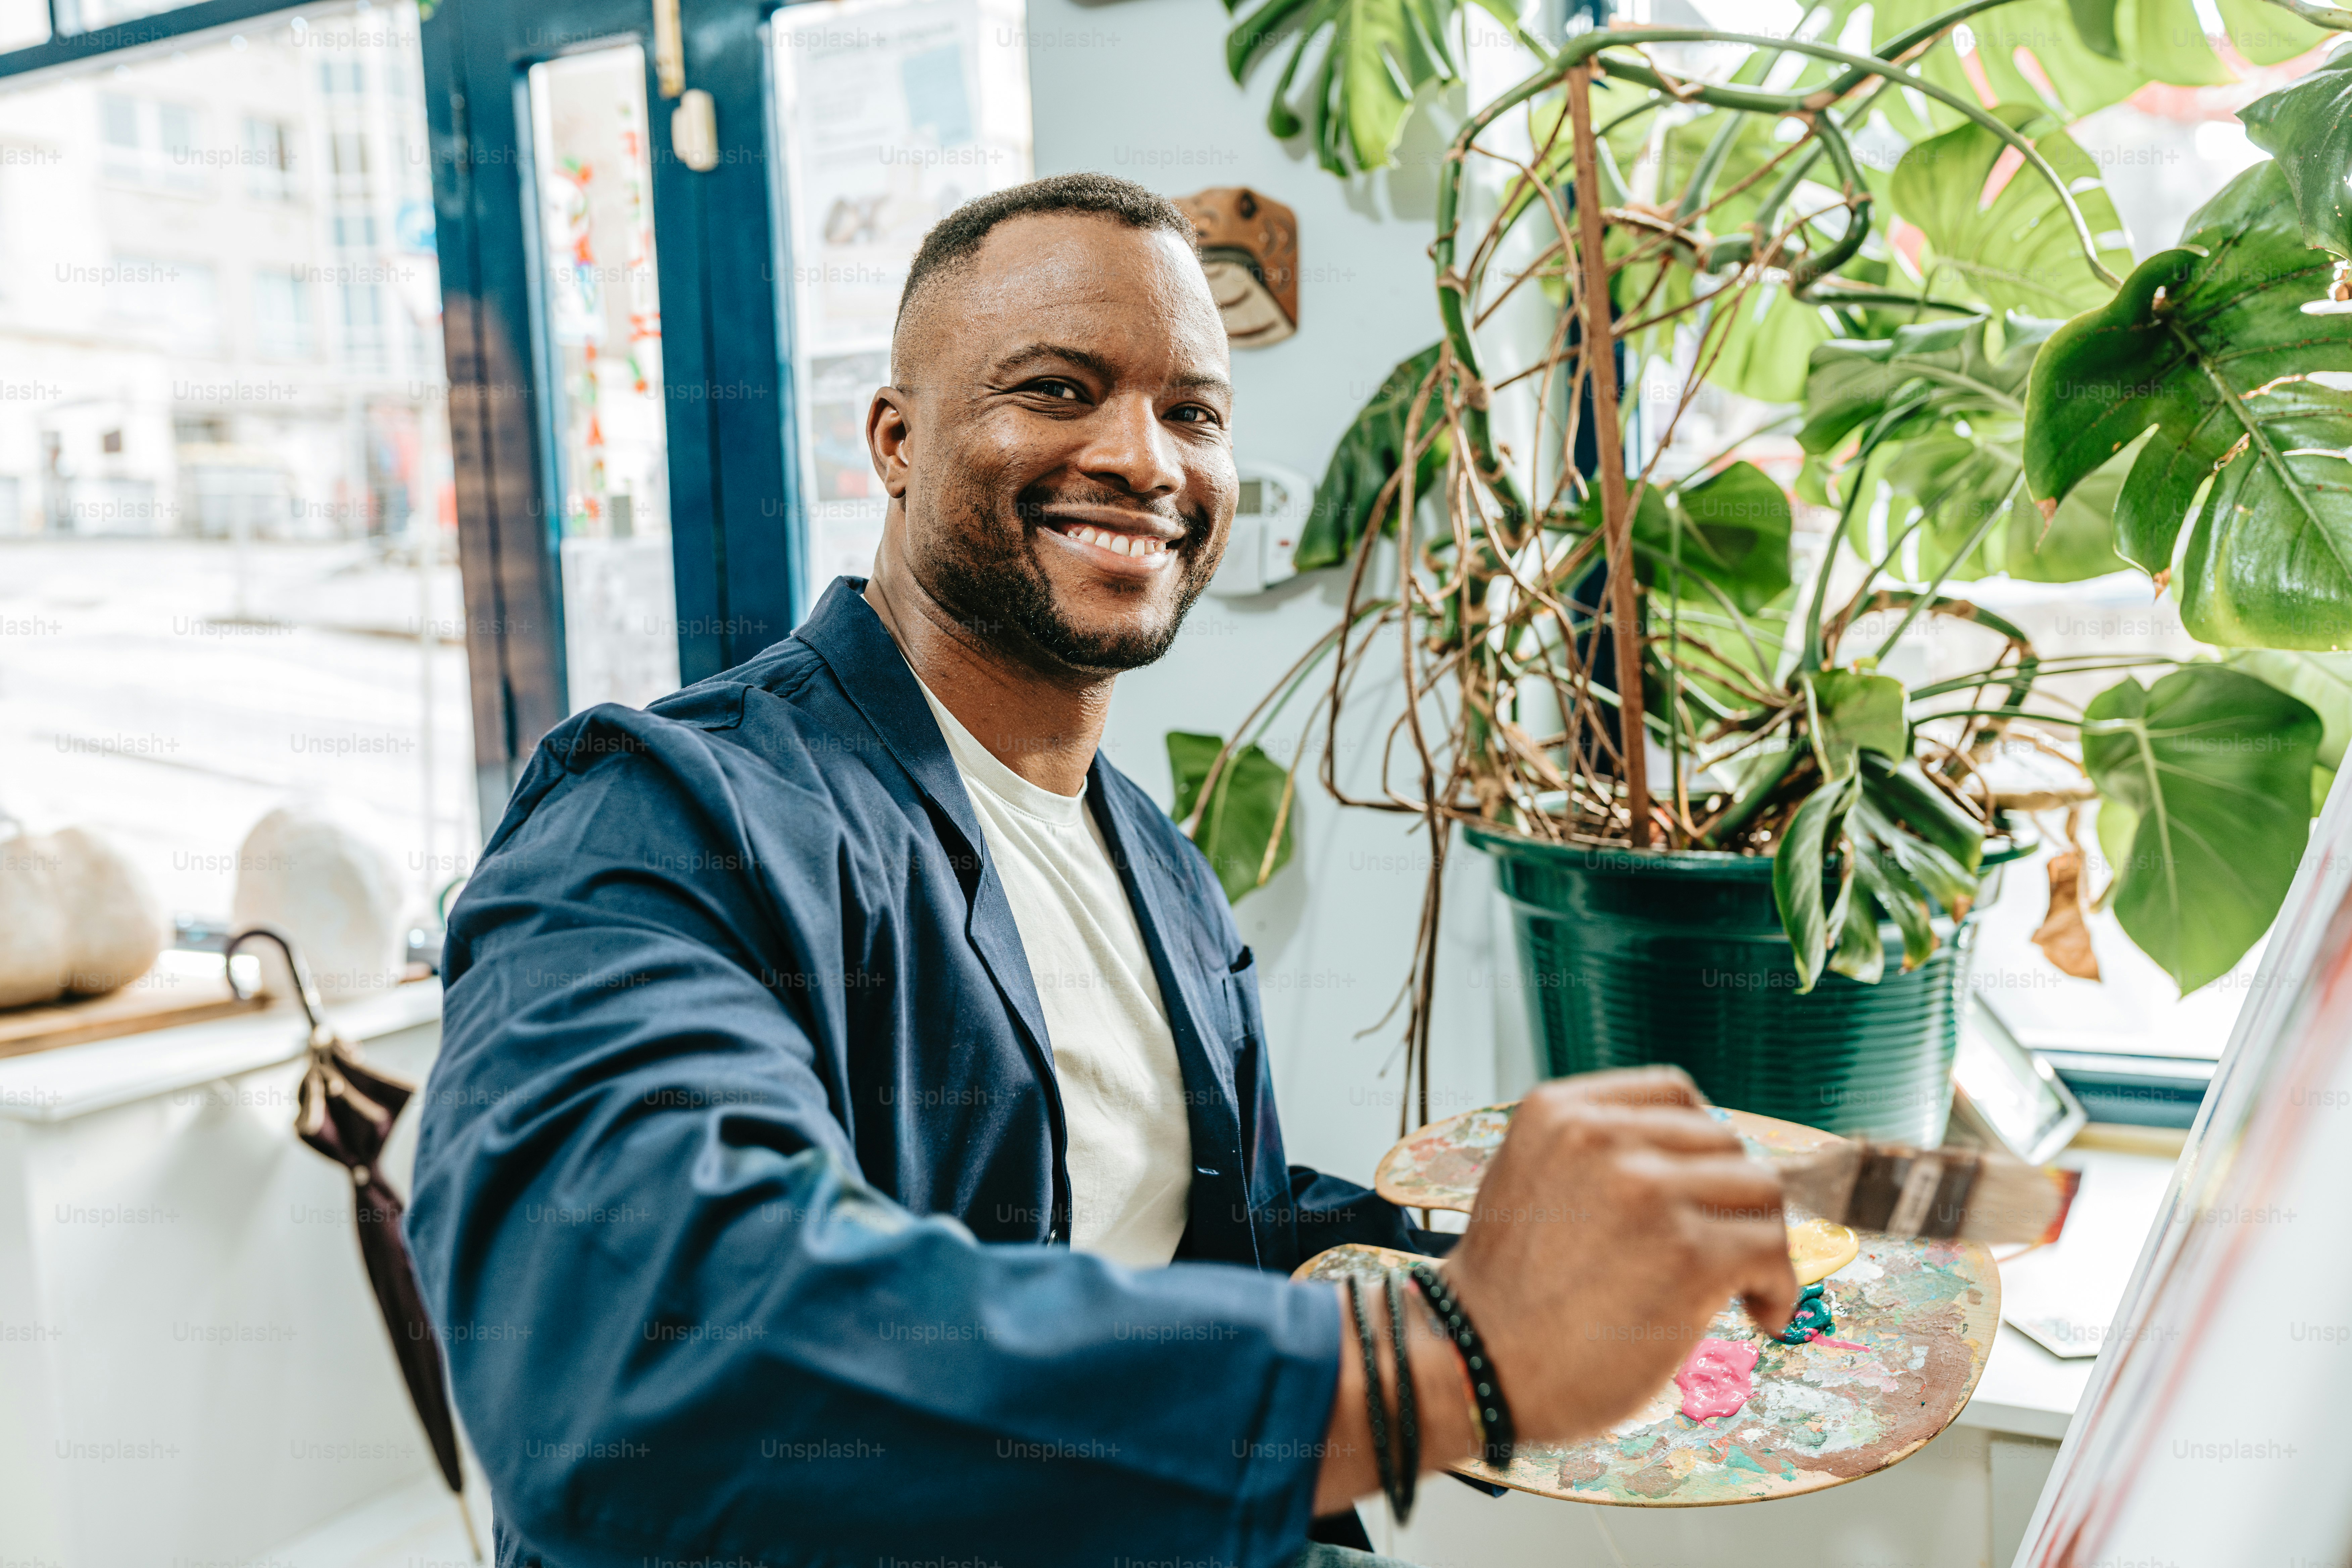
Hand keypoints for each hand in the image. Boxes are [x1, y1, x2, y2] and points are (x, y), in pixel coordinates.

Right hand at [1442, 1067, 1797, 1444]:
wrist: (1475, 1363)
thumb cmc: (1509, 1290)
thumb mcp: (1532, 1176)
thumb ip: (1598, 1153)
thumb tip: (1695, 1160)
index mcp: (1560, 1110)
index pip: (1674, 1092)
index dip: (1700, 1146)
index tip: (1701, 1193)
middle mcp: (1603, 1136)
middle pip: (1725, 1141)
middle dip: (1732, 1199)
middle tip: (1724, 1251)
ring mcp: (1647, 1192)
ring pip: (1759, 1187)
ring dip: (1763, 1239)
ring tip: (1745, 1286)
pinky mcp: (1687, 1255)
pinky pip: (1771, 1249)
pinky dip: (1780, 1286)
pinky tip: (1761, 1315)